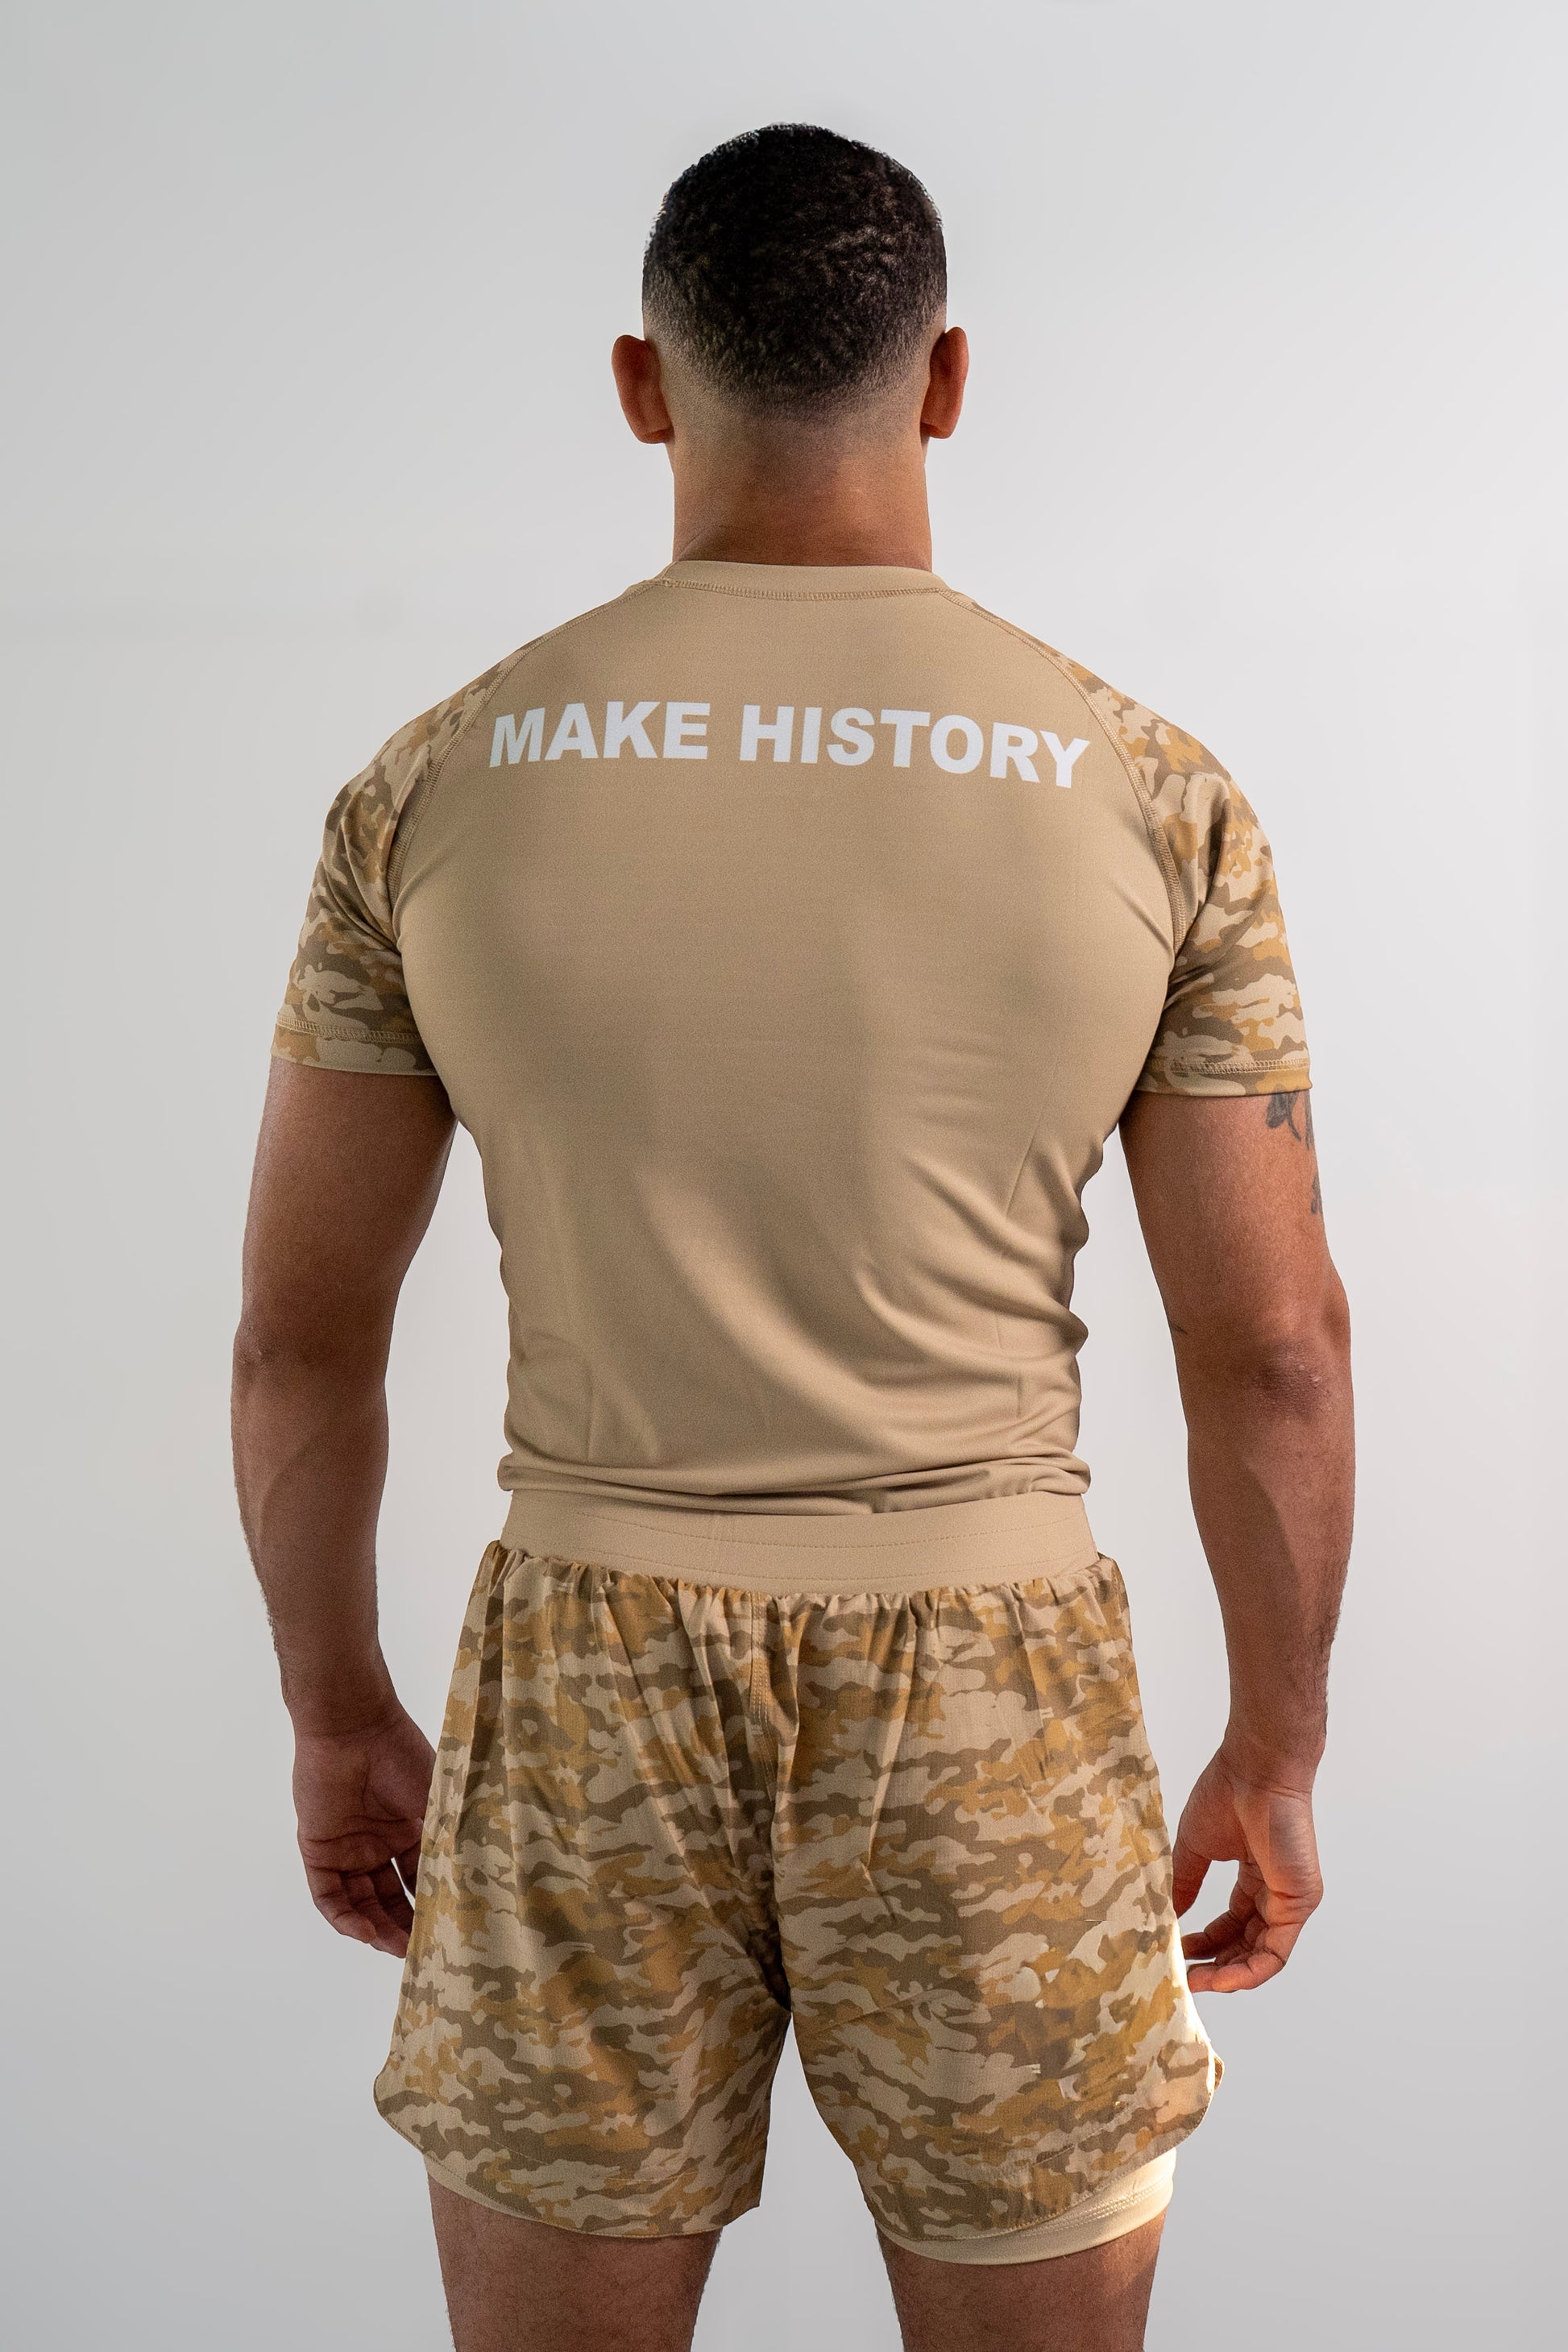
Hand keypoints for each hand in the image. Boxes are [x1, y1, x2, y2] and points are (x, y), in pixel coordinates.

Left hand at [292, 1703, 435, 1957]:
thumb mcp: (436, 1802)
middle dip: (404, 1927)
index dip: (432, 1907)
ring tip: (397, 1949)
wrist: (354, 1726)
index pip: (420, 1880)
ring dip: (376, 1928)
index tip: (449, 1932)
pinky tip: (365, 1932)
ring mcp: (347, 1847)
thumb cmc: (401, 1754)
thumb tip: (477, 1886)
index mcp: (409, 1829)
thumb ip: (448, 1841)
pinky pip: (328, 1895)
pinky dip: (344, 1917)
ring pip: (360, 1902)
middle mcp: (377, 1843)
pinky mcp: (317, 1848)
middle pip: (390, 1898)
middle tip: (422, 1952)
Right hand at [1171, 1747, 1323, 1991]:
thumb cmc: (1227, 1794)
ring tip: (1197, 1982)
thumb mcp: (1196, 1847)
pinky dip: (1250, 1971)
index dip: (1205, 1942)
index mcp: (1253, 1876)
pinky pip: (1277, 1952)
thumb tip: (1169, 1917)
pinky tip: (1222, 1977)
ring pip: (1262, 1955)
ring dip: (1230, 1975)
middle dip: (1216, 1964)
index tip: (1177, 1951)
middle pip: (1247, 1943)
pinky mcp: (1301, 1902)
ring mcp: (1290, 1898)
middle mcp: (1274, 1891)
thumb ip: (1185, 1883)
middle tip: (1186, 1977)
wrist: (1256, 1770)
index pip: (1231, 1922)